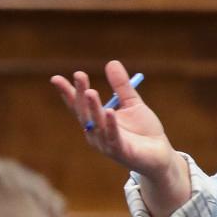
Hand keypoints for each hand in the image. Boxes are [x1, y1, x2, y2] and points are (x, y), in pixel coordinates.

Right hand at [51, 60, 191, 216]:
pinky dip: (111, 125)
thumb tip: (111, 62)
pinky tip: (109, 112)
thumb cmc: (144, 130)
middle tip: (79, 76)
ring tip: (90, 91)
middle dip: (80, 94)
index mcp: (97, 121)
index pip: (78, 106)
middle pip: (84, 113)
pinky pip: (113, 138)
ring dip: (93, 108)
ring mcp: (107, 144)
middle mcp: (97, 133)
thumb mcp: (132, 103)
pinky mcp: (121, 152)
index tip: (56, 78)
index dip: (68, 92)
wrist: (160, 154)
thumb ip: (122, 86)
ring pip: (97, 125)